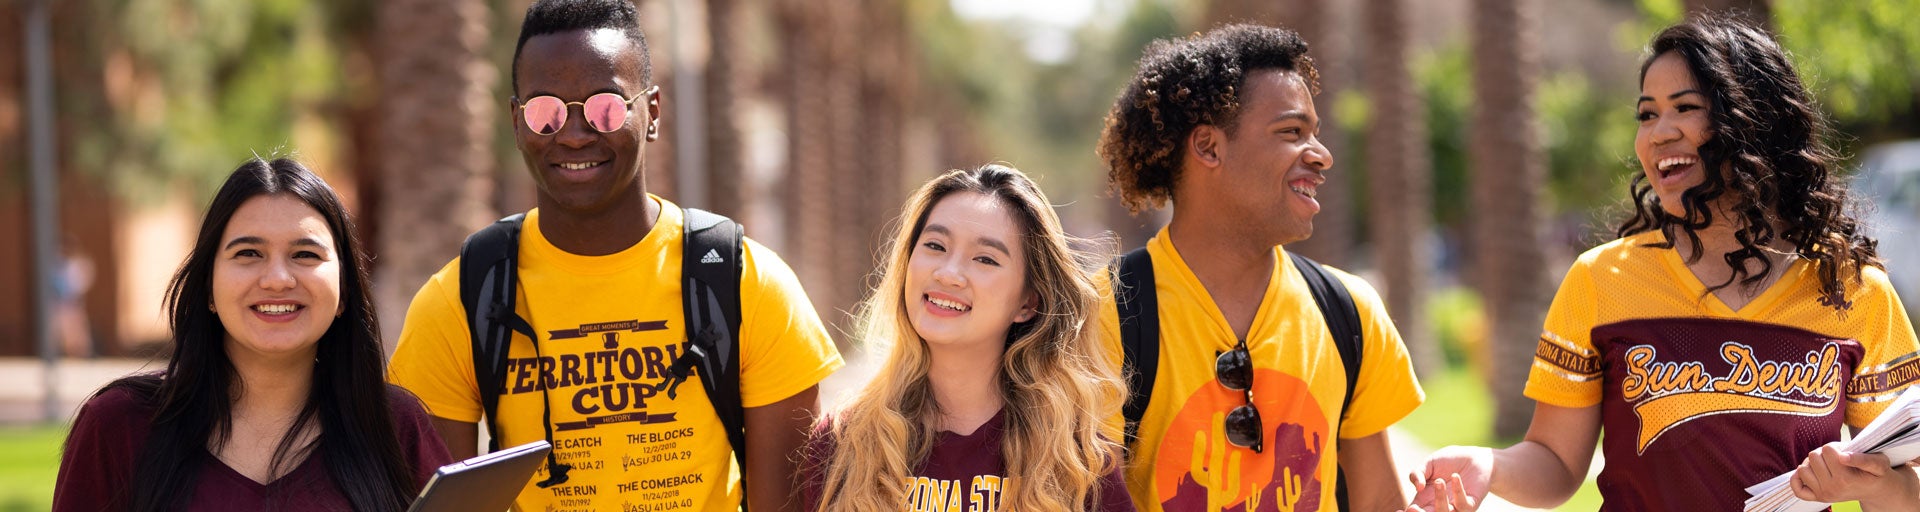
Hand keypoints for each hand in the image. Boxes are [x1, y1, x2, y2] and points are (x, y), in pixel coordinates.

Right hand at [1402, 445, 1492, 511]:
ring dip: (1440, 499)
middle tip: (1412, 508)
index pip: (1414, 510)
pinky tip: (1454, 476)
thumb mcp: (1429, 464)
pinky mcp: (1470, 504)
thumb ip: (1417, 473)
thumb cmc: (1449, 461)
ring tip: (1439, 481)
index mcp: (1425, 499)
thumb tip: (1417, 487)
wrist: (1474, 457)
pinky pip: (1463, 505)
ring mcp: (1455, 507)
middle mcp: (1439, 506)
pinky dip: (1458, 491)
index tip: (1402, 510)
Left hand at [1789, 442, 1919, 509]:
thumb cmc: (1876, 473)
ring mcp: (1823, 494)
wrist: (1875, 490)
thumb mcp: (1878, 462)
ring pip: (1802, 468)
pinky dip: (1798, 478)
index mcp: (1845, 479)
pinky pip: (1797, 488)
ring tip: (1827, 465)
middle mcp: (1832, 488)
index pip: (1827, 450)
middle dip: (1824, 453)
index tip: (1845, 452)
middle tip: (1837, 459)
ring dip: (1813, 463)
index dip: (1836, 447)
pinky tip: (1810, 472)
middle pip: (1813, 456)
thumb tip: (1842, 457)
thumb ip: (1862, 459)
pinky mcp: (1817, 497)